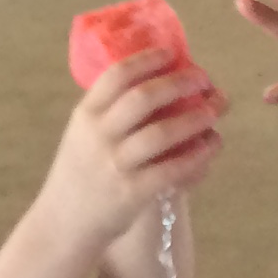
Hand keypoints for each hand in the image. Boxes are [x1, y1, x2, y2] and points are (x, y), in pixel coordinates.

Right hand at [40, 49, 223, 248]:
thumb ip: (111, 113)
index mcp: (85, 114)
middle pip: (143, 98)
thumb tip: (159, 83)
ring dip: (193, 119)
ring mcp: (115, 165)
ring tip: (213, 112)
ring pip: (161, 133)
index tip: (171, 54)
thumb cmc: (82, 174)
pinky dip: (196, 156)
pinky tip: (210, 147)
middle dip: (179, 83)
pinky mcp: (132, 194)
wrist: (64, 223)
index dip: (147, 60)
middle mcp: (98, 136)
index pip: (116, 75)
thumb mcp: (84, 135)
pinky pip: (171, 170)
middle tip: (204, 80)